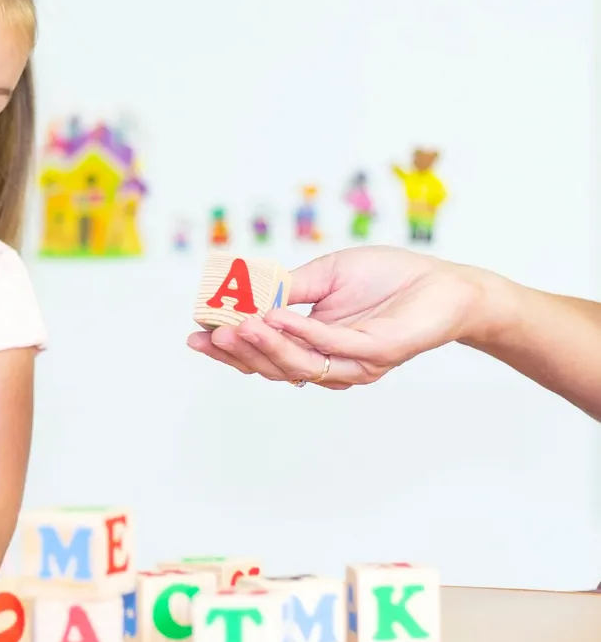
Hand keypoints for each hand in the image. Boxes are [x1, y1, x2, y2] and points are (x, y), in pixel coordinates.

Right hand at [186, 245, 482, 386]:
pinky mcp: (377, 352)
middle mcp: (330, 363)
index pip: (262, 354)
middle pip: (273, 366)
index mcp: (313, 347)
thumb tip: (241, 292)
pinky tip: (277, 316)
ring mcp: (353, 362)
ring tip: (236, 324)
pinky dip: (301, 331)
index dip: (228, 347)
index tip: (196, 334)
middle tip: (208, 334)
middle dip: (237, 351)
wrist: (445, 284)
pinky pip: (332, 344)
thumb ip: (287, 287)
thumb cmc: (388, 279)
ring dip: (264, 344)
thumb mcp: (325, 275)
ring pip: (298, 363)